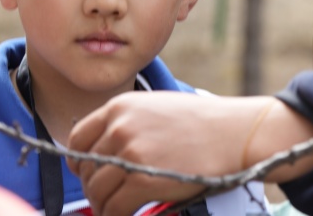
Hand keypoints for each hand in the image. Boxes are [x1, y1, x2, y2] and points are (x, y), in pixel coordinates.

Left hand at [67, 92, 275, 215]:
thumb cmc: (204, 123)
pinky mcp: (142, 181)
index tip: (89, 174)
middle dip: (94, 187)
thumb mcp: (158, 108)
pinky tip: (128, 215)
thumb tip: (104, 149)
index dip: (80, 161)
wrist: (235, 133)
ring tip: (115, 210)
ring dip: (103, 206)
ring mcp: (130, 154)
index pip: (77, 138)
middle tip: (107, 198)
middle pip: (86, 168)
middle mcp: (120, 127)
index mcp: (121, 107)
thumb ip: (128, 122)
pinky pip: (114, 208)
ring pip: (97, 191)